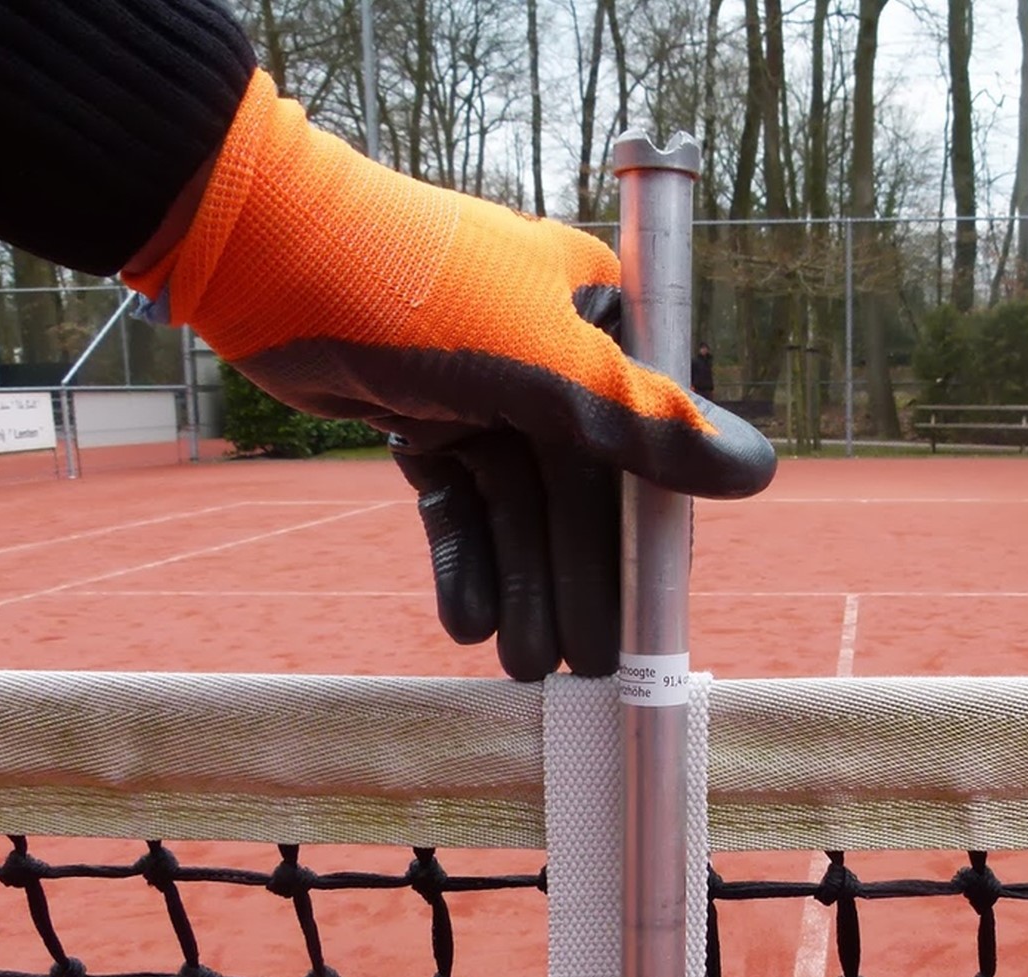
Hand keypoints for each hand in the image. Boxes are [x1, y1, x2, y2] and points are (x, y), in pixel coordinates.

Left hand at [125, 70, 774, 677]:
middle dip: (576, 578)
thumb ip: (653, 427)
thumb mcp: (554, 368)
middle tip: (582, 666)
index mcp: (602, 318)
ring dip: (520, 583)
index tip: (651, 614)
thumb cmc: (427, 293)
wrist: (270, 258)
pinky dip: (464, 558)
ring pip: (516, 504)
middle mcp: (551, 353)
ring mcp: (483, 388)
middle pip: (581, 488)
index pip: (652, 441)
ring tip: (524, 666)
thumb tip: (757, 473)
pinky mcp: (421, 416)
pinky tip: (467, 624)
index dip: (650, 535)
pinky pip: (456, 502)